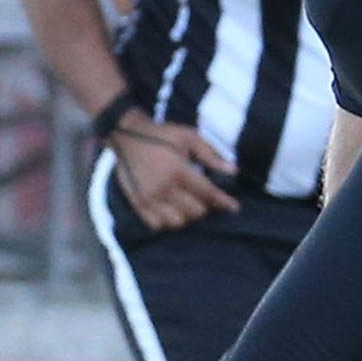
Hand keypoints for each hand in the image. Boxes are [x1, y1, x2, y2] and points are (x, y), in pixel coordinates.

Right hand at [110, 111, 239, 227]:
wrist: (126, 136)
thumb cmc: (161, 135)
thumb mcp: (189, 136)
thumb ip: (211, 155)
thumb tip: (234, 171)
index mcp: (179, 171)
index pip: (207, 194)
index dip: (223, 202)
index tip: (234, 207)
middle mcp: (164, 189)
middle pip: (194, 212)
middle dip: (205, 207)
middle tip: (206, 199)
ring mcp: (150, 198)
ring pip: (177, 222)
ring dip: (187, 216)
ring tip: (189, 205)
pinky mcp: (138, 203)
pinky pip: (157, 225)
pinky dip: (168, 222)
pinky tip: (172, 211)